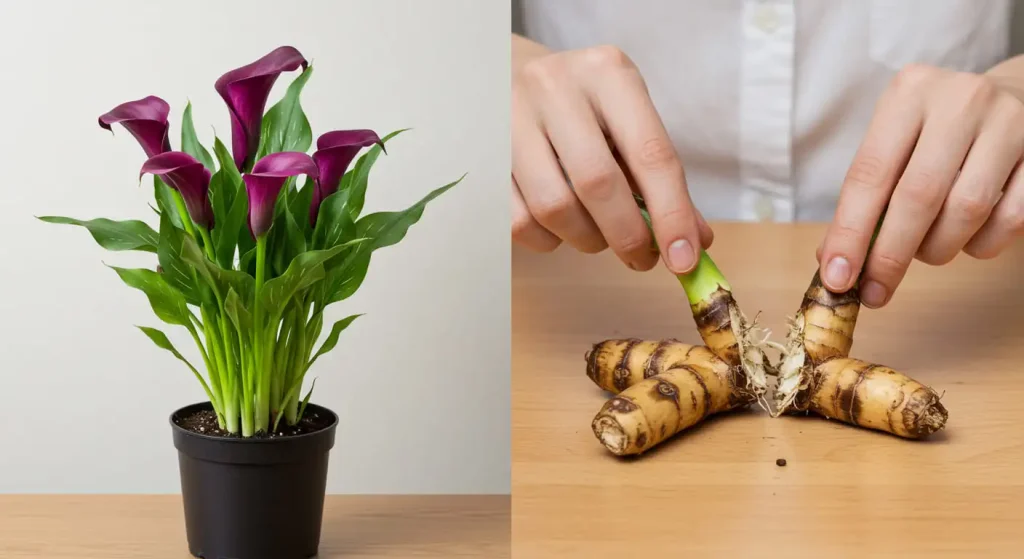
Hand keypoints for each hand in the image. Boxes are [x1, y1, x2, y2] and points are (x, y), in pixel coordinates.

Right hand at [511, 35, 712, 272]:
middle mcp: (556, 87)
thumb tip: (694, 245)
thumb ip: (661, 180)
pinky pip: (519, 221)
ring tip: (597, 234)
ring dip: (586, 240)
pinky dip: (549, 240)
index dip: (671, 213)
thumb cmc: (583, 107)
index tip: (684, 259)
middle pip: (597, 183)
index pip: (650, 153)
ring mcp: (511, 119)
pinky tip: (559, 226)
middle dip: (626, 236)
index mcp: (608, 74)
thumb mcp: (628, 121)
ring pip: (555, 208)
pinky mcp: (483, 154)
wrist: (507, 74)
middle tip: (641, 258)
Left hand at [819, 63, 1023, 306]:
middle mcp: (960, 100)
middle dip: (890, 255)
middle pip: (918, 196)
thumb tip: (834, 262)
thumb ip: (867, 196)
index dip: (850, 233)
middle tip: (874, 291)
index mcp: (909, 94)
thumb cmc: (937, 132)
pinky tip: (968, 240)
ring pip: (967, 210)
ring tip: (927, 251)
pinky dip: (981, 245)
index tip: (836, 278)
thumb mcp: (895, 142)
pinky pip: (1010, 220)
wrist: (1017, 96)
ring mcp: (1010, 123)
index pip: (868, 175)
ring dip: (938, 249)